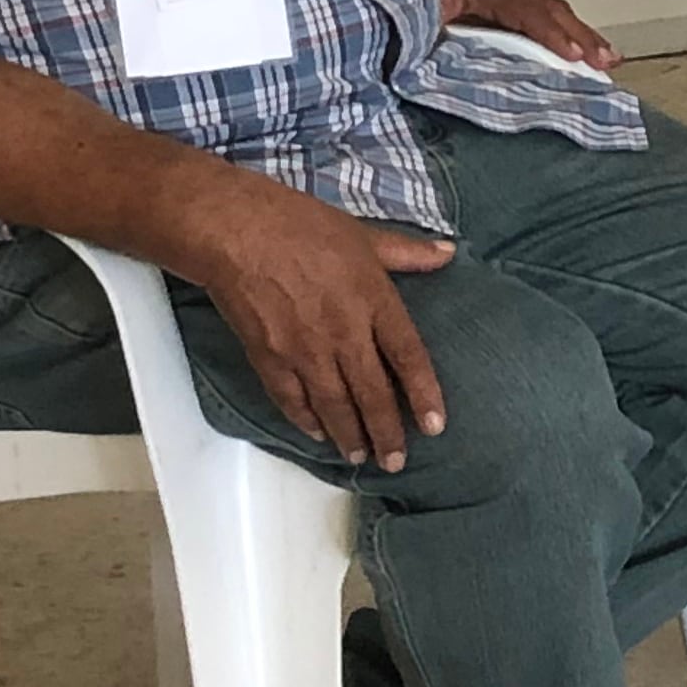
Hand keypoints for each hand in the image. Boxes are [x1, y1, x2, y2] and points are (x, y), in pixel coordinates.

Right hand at [184, 181, 454, 470]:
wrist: (238, 231)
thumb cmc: (303, 226)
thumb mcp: (364, 234)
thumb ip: (407, 251)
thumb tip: (448, 252)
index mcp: (374, 300)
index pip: (408, 357)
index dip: (424, 395)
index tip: (435, 426)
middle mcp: (344, 333)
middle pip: (372, 393)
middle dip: (386, 433)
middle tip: (396, 460)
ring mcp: (305, 350)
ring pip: (334, 405)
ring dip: (350, 436)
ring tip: (362, 457)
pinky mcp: (270, 358)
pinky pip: (292, 400)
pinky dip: (306, 421)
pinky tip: (318, 433)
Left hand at [426, 0, 618, 72]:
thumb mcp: (415, 16)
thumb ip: (436, 39)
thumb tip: (456, 70)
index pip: (523, 8)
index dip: (549, 33)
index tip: (572, 56)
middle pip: (546, 6)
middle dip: (580, 35)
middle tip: (606, 61)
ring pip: (548, 8)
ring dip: (578, 34)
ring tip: (606, 58)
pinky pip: (537, 12)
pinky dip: (561, 30)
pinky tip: (577, 49)